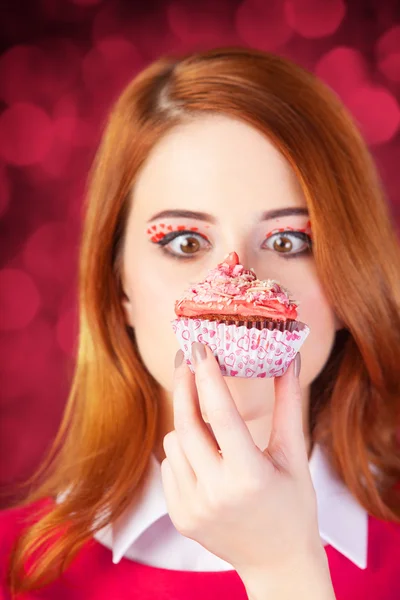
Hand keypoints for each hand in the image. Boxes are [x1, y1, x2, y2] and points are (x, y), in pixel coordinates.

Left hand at [161, 342, 330, 590]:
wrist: (278, 562)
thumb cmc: (293, 505)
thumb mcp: (294, 455)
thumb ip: (288, 405)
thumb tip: (288, 359)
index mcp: (249, 476)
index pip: (221, 415)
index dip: (208, 376)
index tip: (200, 347)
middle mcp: (216, 494)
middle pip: (185, 425)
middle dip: (185, 386)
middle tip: (186, 359)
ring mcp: (193, 509)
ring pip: (173, 443)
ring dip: (187, 425)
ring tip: (210, 426)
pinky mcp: (180, 517)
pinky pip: (168, 467)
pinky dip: (183, 453)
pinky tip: (206, 459)